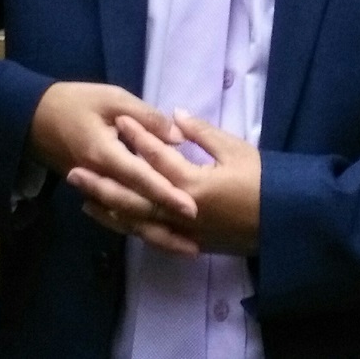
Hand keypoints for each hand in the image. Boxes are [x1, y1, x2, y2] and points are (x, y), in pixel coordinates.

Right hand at [29, 82, 197, 232]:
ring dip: (155, 236)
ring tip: (185, 249)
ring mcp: (94, 191)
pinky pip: (116, 217)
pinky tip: (158, 237)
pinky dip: (137, 229)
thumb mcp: (113, 99)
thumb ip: (146, 117)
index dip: (166, 194)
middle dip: (166, 227)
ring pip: (127, 220)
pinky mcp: (93, 194)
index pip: (140, 179)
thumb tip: (178, 138)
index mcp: (104, 154)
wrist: (35, 118)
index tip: (192, 208)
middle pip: (135, 210)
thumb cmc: (77, 102)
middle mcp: (100, 179)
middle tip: (196, 244)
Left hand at [69, 109, 260, 257]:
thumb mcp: (236, 150)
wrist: (285, 225)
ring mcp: (182, 232)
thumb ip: (201, 133)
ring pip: (136, 222)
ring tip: (83, 197)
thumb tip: (174, 115)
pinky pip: (151, 237)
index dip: (136, 136)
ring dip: (108, 210)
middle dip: (101, 183)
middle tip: (73, 170)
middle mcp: (180, 212)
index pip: (156, 158)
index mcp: (193, 184)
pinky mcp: (188, 244)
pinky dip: (129, 228)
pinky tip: (115, 219)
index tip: (118, 120)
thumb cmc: (265, 182)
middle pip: (132, 197)